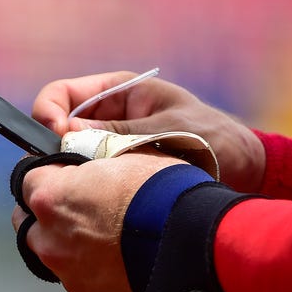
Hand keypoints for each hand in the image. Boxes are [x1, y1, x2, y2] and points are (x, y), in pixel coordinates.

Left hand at [11, 148, 186, 291]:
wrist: (193, 240)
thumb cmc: (160, 191)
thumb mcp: (125, 157)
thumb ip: (91, 162)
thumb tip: (85, 164)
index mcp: (52, 197)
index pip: (28, 177)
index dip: (47, 172)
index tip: (63, 172)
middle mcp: (50, 238)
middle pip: (29, 221)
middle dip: (47, 211)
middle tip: (78, 205)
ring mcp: (68, 271)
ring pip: (52, 251)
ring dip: (65, 241)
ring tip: (100, 235)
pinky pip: (78, 274)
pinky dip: (88, 265)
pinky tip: (115, 256)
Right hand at [32, 71, 265, 191]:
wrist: (241, 168)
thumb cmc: (214, 137)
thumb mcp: (169, 128)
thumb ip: (122, 133)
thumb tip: (69, 135)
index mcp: (119, 93)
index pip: (64, 94)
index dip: (50, 111)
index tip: (55, 136)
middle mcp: (111, 119)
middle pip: (63, 128)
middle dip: (57, 147)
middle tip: (64, 171)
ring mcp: (115, 147)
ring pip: (76, 157)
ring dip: (74, 170)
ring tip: (83, 187)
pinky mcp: (124, 173)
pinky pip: (96, 177)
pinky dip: (91, 186)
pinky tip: (97, 199)